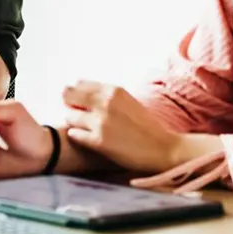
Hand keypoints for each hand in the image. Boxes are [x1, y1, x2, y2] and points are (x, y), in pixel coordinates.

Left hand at [62, 81, 183, 174]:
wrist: (164, 149)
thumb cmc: (145, 126)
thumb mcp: (127, 101)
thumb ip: (106, 95)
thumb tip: (78, 87)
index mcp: (114, 91)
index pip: (79, 84)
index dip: (76, 94)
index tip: (80, 102)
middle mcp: (106, 103)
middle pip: (68, 95)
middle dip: (70, 104)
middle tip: (77, 114)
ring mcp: (101, 122)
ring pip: (69, 116)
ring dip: (75, 122)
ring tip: (86, 129)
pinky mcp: (98, 141)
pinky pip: (73, 134)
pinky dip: (78, 136)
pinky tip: (88, 139)